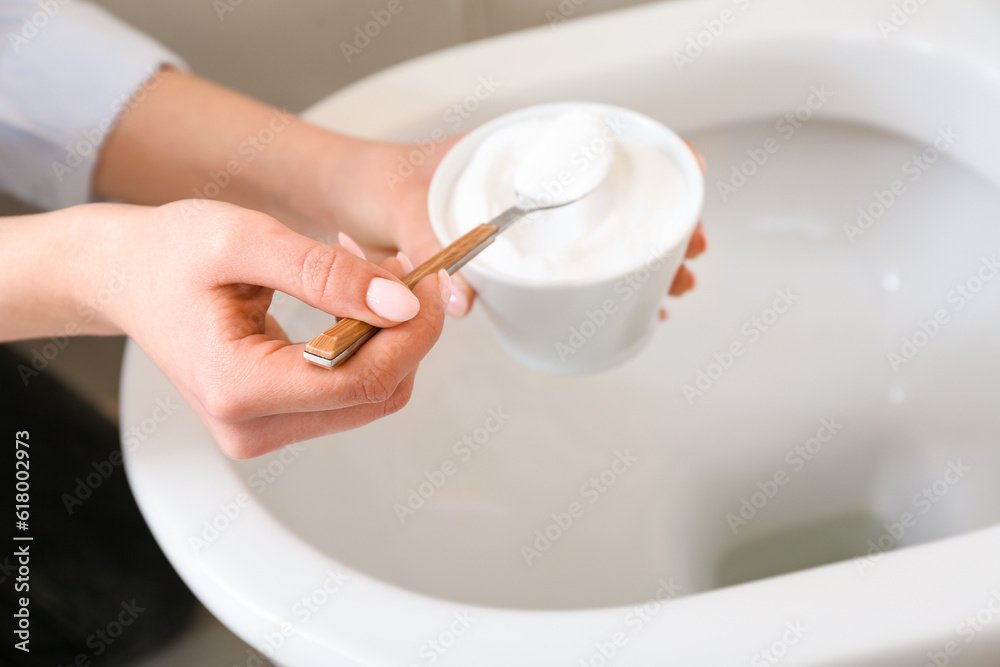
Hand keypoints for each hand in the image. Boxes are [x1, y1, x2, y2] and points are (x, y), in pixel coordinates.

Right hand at [86, 200, 448, 457]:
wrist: (125, 276)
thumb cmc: (168, 254)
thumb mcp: (246, 241)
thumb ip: (326, 274)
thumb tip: (399, 304)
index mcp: (238, 390)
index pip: (365, 381)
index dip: (413, 332)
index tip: (427, 282)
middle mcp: (253, 428)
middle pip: (377, 394)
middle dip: (405, 331)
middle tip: (399, 268)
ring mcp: (264, 431)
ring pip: (371, 395)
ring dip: (387, 334)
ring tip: (365, 274)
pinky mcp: (275, 419)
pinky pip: (348, 390)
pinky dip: (365, 344)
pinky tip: (350, 300)